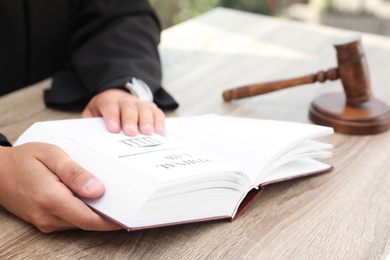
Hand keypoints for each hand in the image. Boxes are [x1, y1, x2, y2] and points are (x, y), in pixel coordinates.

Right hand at [0, 144, 120, 232]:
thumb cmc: (24, 159)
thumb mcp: (51, 155)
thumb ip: (74, 172)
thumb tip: (97, 190)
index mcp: (51, 199)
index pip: (89, 219)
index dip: (111, 221)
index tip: (129, 216)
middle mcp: (48, 216)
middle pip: (87, 222)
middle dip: (108, 216)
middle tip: (128, 204)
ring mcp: (45, 221)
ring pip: (80, 223)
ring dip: (97, 214)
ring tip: (114, 199)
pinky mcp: (45, 221)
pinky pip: (71, 220)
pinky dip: (85, 212)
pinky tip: (93, 200)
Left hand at [81, 88, 164, 135]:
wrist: (116, 99)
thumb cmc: (103, 113)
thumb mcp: (92, 115)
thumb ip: (91, 124)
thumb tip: (89, 139)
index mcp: (108, 100)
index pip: (109, 106)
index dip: (112, 116)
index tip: (113, 128)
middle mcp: (125, 100)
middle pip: (128, 107)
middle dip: (130, 119)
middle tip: (131, 132)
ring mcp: (139, 103)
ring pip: (144, 109)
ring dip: (146, 120)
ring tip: (148, 132)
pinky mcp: (150, 108)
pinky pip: (157, 113)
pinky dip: (159, 122)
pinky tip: (160, 132)